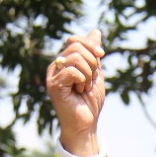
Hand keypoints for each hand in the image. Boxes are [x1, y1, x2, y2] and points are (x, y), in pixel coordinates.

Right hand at [45, 31, 105, 156]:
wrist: (86, 124)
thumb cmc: (89, 102)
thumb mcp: (95, 73)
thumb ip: (94, 54)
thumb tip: (96, 32)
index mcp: (65, 62)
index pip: (74, 40)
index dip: (90, 44)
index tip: (102, 55)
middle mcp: (56, 66)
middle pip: (75, 45)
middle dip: (92, 61)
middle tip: (92, 79)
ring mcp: (53, 75)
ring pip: (75, 57)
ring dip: (88, 73)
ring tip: (85, 87)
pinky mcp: (54, 85)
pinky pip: (72, 70)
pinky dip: (82, 80)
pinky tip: (80, 91)